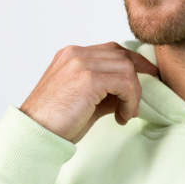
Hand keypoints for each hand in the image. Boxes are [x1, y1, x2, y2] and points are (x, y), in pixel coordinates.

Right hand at [19, 41, 158, 143]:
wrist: (37, 132)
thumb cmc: (57, 122)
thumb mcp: (86, 101)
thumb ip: (106, 92)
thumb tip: (129, 95)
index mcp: (72, 55)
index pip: (112, 50)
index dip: (133, 63)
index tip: (147, 78)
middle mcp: (76, 54)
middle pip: (122, 56)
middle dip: (137, 80)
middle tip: (135, 105)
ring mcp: (81, 63)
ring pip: (127, 68)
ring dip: (133, 94)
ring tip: (126, 114)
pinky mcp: (88, 79)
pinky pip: (125, 83)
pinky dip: (130, 101)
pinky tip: (122, 117)